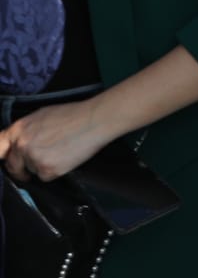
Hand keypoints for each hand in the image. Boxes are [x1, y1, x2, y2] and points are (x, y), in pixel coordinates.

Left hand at [0, 99, 116, 181]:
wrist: (94, 120)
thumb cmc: (73, 115)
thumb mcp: (42, 116)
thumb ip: (25, 131)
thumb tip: (17, 143)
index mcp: (19, 129)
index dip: (3, 156)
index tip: (7, 160)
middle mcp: (22, 145)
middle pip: (13, 165)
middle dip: (21, 168)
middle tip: (34, 166)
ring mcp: (33, 158)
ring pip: (32, 171)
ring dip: (43, 166)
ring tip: (61, 151)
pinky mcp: (47, 169)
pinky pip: (46, 177)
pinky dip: (55, 171)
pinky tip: (66, 158)